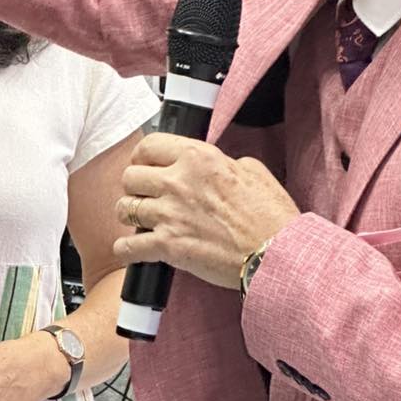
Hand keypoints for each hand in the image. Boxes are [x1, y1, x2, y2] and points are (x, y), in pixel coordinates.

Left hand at [113, 133, 298, 288]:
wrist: (276, 254)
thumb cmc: (270, 217)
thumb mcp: (253, 171)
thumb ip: (225, 162)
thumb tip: (215, 166)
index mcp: (199, 158)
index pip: (149, 145)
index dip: (142, 156)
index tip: (144, 164)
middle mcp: (179, 182)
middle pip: (130, 177)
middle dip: (134, 187)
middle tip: (143, 194)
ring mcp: (170, 215)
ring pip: (125, 209)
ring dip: (129, 216)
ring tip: (138, 221)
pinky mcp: (169, 246)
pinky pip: (128, 247)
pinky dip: (125, 251)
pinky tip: (130, 252)